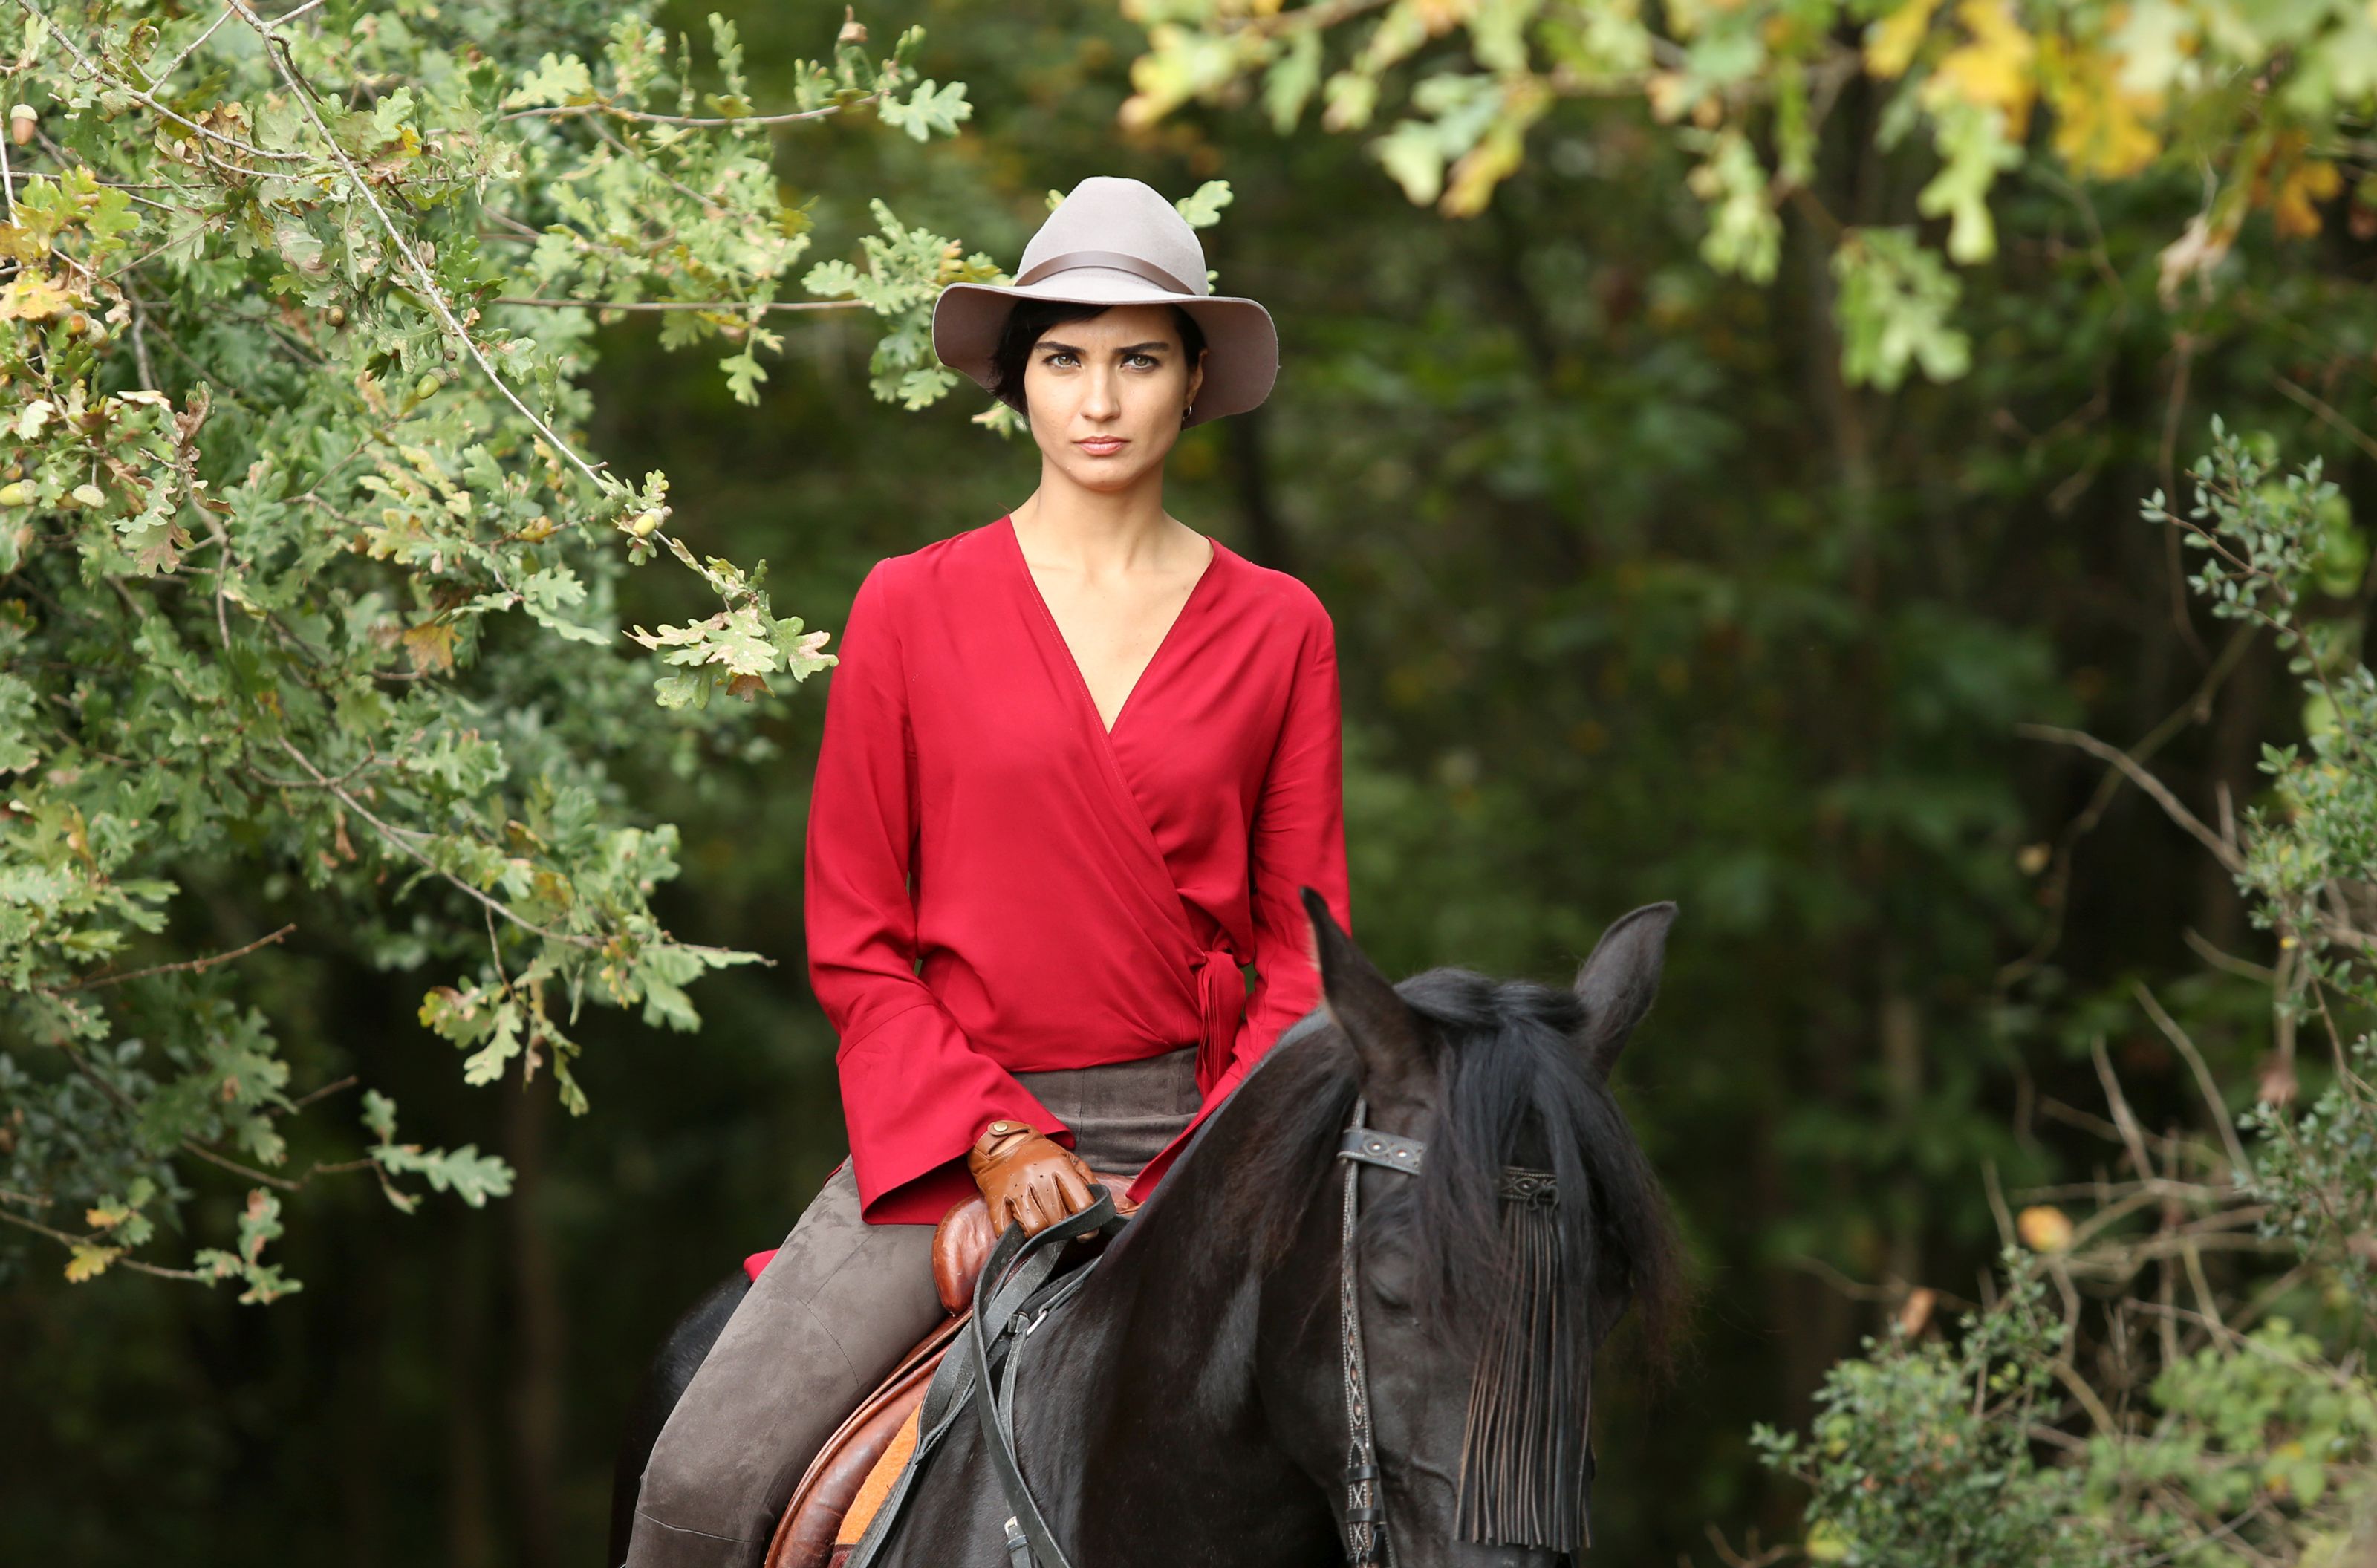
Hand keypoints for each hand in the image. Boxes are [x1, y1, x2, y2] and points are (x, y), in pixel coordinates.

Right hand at [966, 1119, 1096, 1236]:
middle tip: (1062, 1231)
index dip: (1088, 1225)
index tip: (1087, 1234)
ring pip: (1035, 1227)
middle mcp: (1037, 1176)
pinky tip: (1022, 1230)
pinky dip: (1015, 1236)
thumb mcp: (1069, 1159)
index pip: (1081, 1203)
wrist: (1003, 1143)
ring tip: (1043, 1230)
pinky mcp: (996, 1200)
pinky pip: (1006, 1229)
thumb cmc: (1040, 1155)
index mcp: (1059, 1166)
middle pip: (1058, 1219)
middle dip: (1063, 1230)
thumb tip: (1101, 1207)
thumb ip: (1087, 1180)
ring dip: (1041, 1235)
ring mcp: (1015, 1188)